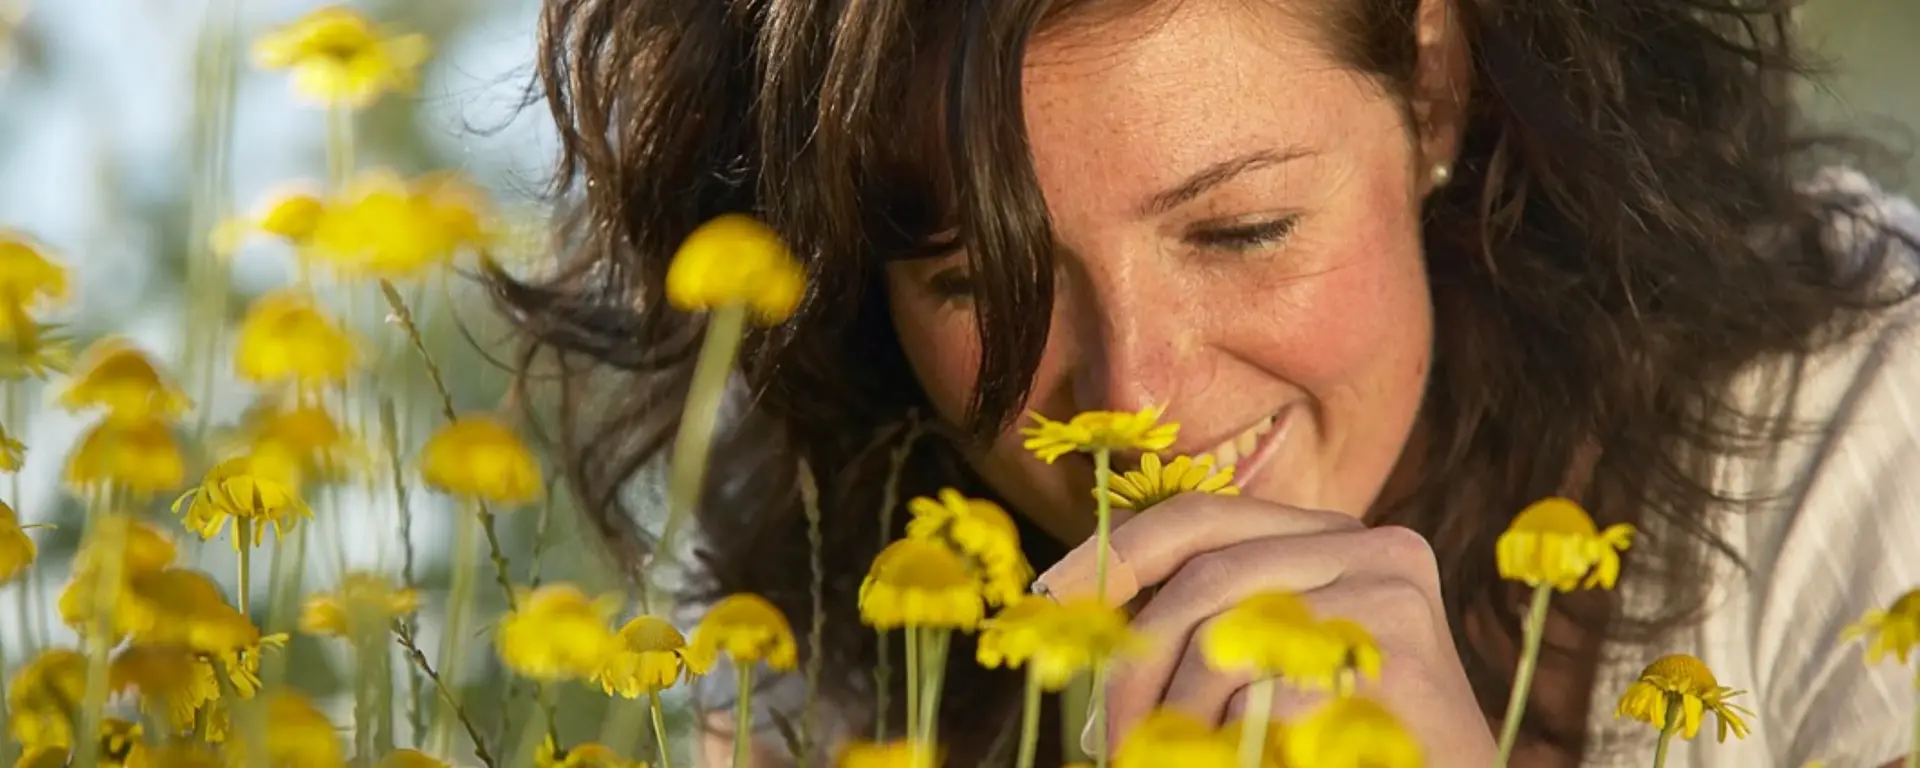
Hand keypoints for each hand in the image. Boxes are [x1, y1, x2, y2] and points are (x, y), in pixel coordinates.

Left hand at [1031, 493, 1496, 764]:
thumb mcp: (1272, 664)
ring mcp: (1389, 594)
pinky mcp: (1403, 656)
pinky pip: (1270, 695)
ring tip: (1165, 762)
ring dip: (1179, 718)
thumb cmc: (1350, 741)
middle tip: (1106, 739)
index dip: (1116, 552)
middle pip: (1204, 576)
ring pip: (1226, 638)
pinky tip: (1244, 762)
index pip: (1200, 517)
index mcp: (1330, 537)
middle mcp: (1369, 544)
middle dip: (1134, 660)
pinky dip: (1236, 744)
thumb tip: (1081, 603)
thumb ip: (1206, 623)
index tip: (1052, 598)